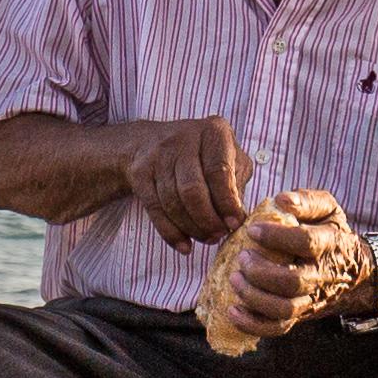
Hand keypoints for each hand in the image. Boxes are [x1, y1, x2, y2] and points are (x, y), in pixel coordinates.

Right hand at [123, 116, 252, 247]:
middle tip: (218, 236)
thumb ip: (236, 184)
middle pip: (192, 190)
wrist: (149, 142)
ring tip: (205, 238)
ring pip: (173, 202)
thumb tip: (238, 220)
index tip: (234, 225)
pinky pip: (155, 209)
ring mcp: (158, 155)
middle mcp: (184, 139)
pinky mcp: (140, 172)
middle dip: (207, 220)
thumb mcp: (228, 158)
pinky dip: (171, 233)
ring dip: (191, 228)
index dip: (227, 203)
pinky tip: (184, 246)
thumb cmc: (201, 154)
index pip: (219, 172)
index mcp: (213, 132)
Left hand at [216, 191, 372, 337]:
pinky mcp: (298, 316)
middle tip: (242, 257)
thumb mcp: (328, 209)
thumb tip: (283, 201)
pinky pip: (278, 328)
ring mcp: (310, 299)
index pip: (307, 243)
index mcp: (330, 244)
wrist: (351, 270)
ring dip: (255, 297)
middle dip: (262, 272)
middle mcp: (321, 275)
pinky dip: (253, 324)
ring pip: (285, 308)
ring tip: (234, 279)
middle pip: (293, 281)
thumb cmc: (329, 232)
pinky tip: (232, 311)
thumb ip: (307, 200)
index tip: (252, 229)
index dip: (278, 237)